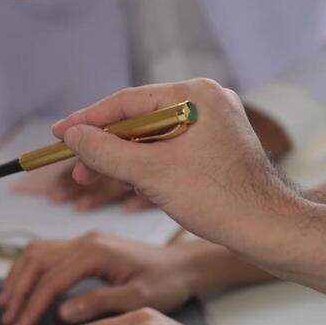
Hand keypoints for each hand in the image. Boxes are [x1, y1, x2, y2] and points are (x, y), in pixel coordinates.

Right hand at [0, 233, 200, 324]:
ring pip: (36, 252)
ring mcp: (84, 240)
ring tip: (7, 307)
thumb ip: (100, 303)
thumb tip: (63, 312)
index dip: (31, 306)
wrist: (185, 266)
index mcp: (97, 252)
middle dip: (18, 292)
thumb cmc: (167, 283)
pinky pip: (47, 252)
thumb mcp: (139, 300)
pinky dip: (30, 271)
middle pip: (36, 261)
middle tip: (9, 322)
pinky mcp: (86, 245)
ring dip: (18, 278)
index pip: (51, 279)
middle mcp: (86, 240)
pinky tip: (24, 289)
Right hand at [52, 79, 295, 258]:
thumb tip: (72, 135)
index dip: (87, 120)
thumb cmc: (217, 199)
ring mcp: (214, 125)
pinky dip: (146, 166)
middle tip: (75, 167)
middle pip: (139, 119)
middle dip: (104, 145)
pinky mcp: (216, 148)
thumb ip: (105, 151)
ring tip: (93, 179)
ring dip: (122, 159)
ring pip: (152, 138)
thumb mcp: (150, 174)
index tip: (58, 133)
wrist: (268, 229)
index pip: (126, 102)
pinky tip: (129, 184)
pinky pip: (170, 150)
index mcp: (195, 95)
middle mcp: (206, 102)